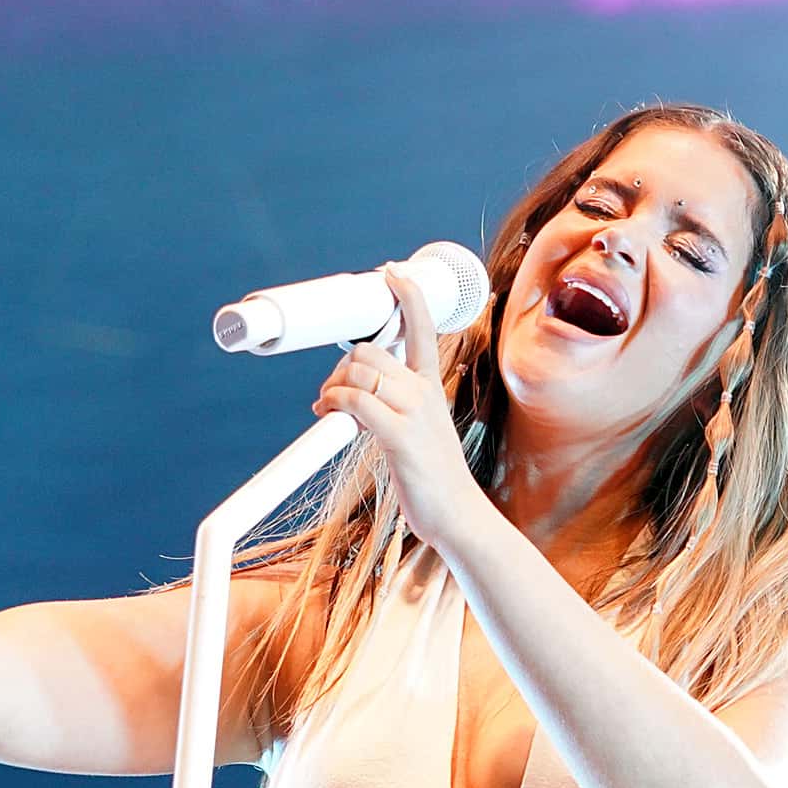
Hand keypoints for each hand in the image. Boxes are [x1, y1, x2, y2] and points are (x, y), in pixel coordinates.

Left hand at [312, 263, 485, 544]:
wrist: (458, 514)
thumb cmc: (435, 477)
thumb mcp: (421, 430)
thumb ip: (395, 407)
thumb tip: (356, 402)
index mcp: (431, 386)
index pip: (423, 328)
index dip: (408, 295)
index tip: (392, 273)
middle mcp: (424, 392)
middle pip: (370, 351)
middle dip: (340, 366)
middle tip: (332, 392)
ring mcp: (414, 412)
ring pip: (359, 372)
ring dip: (332, 386)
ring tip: (328, 407)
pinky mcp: (401, 436)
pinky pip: (356, 402)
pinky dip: (334, 402)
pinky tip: (328, 414)